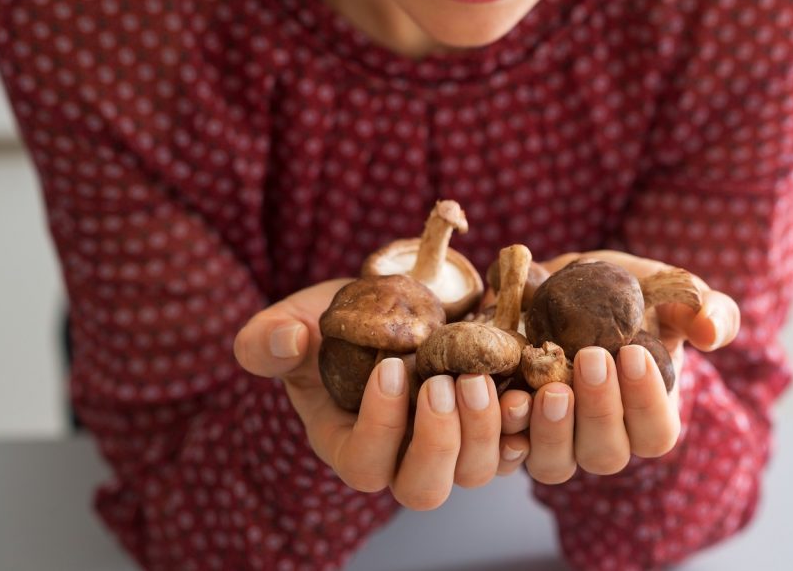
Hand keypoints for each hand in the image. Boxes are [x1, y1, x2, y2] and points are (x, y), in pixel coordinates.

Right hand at [234, 279, 505, 509]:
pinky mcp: (488, 424)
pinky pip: (516, 446)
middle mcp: (402, 457)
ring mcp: (451, 445)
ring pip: (476, 472)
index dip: (380, 427)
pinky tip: (524, 387)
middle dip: (439, 440)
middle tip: (443, 380)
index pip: (364, 465)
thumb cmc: (333, 321)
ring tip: (480, 374)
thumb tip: (282, 341)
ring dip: (485, 427)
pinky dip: (524, 423)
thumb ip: (268, 338)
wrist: (390, 304)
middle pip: (425, 488)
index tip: (390, 367)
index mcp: (349, 443)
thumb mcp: (294, 322)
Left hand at [495, 250, 740, 482]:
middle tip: (590, 356)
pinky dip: (504, 430)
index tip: (634, 352)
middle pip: (605, 453)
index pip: (655, 433)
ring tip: (549, 385)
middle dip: (599, 409)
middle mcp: (600, 437)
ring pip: (554, 464)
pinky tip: (506, 396)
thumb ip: (704, 308)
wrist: (568, 284)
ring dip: (551, 429)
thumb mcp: (673, 291)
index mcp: (647, 415)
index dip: (646, 401)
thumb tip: (712, 333)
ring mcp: (554, 438)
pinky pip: (505, 451)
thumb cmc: (632, 295)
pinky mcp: (512, 427)